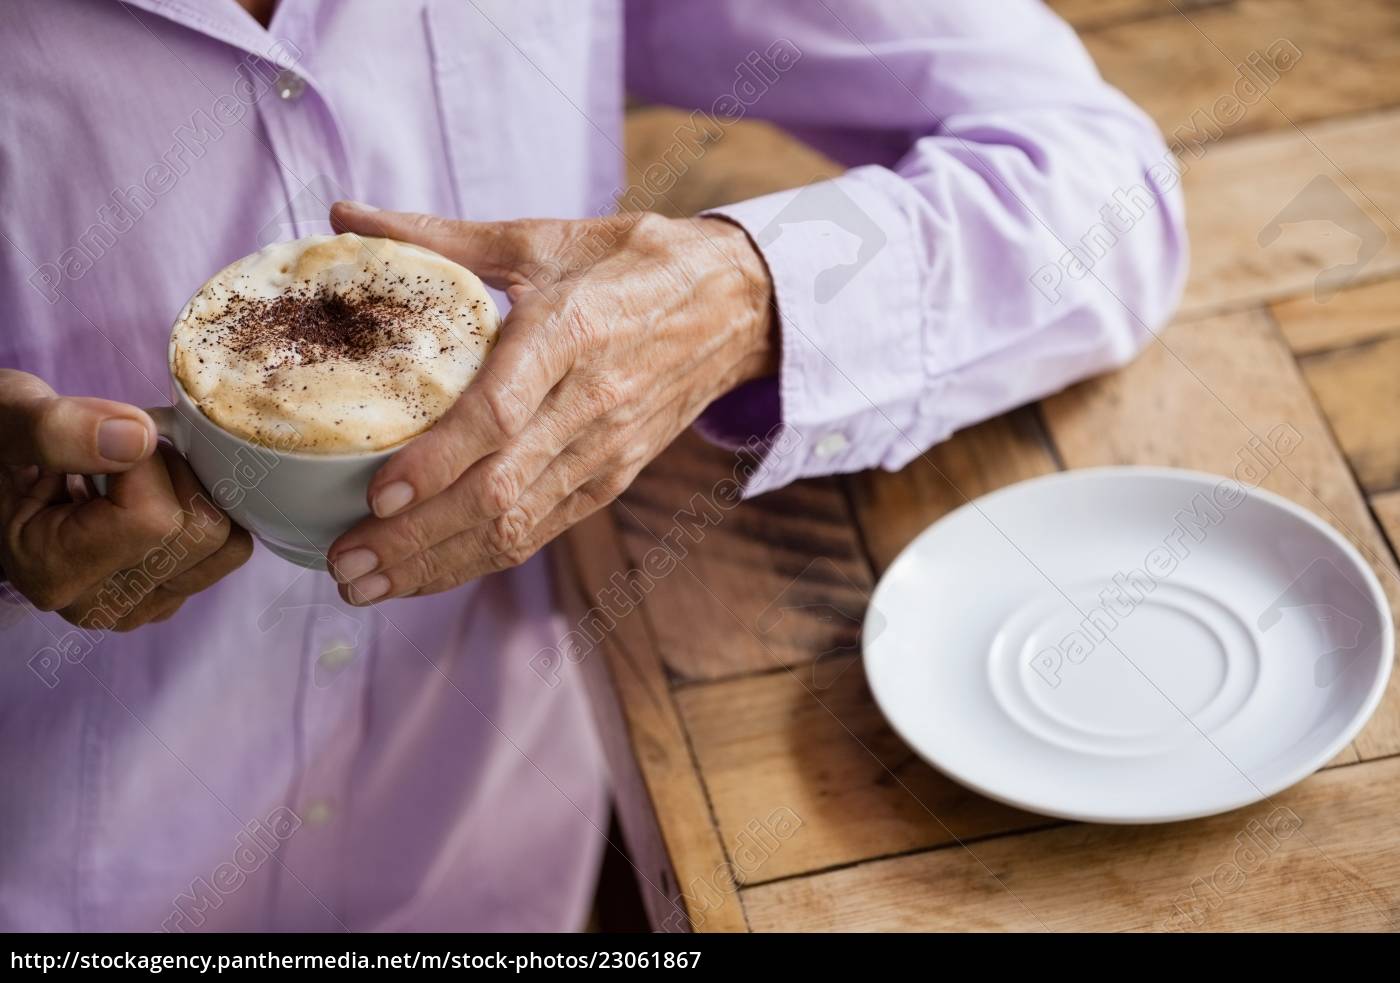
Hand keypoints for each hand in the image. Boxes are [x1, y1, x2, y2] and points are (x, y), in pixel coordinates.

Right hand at [0, 370, 251, 630]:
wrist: (2, 472)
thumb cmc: (4, 444)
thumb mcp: (8, 420)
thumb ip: (58, 431)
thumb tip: (136, 439)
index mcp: (55, 573)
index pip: (153, 519)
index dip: (147, 462)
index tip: (108, 442)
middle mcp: (103, 605)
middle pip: (201, 532)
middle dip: (176, 473)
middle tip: (124, 455)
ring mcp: (141, 606)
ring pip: (225, 542)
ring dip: (195, 491)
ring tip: (136, 477)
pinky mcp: (170, 594)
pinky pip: (226, 549)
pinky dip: (203, 510)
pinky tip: (152, 497)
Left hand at [326, 202, 775, 602]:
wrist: (735, 304)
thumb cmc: (631, 263)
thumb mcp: (542, 238)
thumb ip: (440, 236)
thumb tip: (343, 214)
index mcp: (571, 332)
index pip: (500, 414)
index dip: (437, 462)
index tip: (377, 493)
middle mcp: (591, 403)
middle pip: (499, 491)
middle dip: (416, 538)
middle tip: (344, 564)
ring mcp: (606, 451)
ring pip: (517, 525)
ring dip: (439, 564)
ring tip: (366, 584)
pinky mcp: (613, 478)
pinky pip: (541, 531)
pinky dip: (480, 559)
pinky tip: (426, 572)